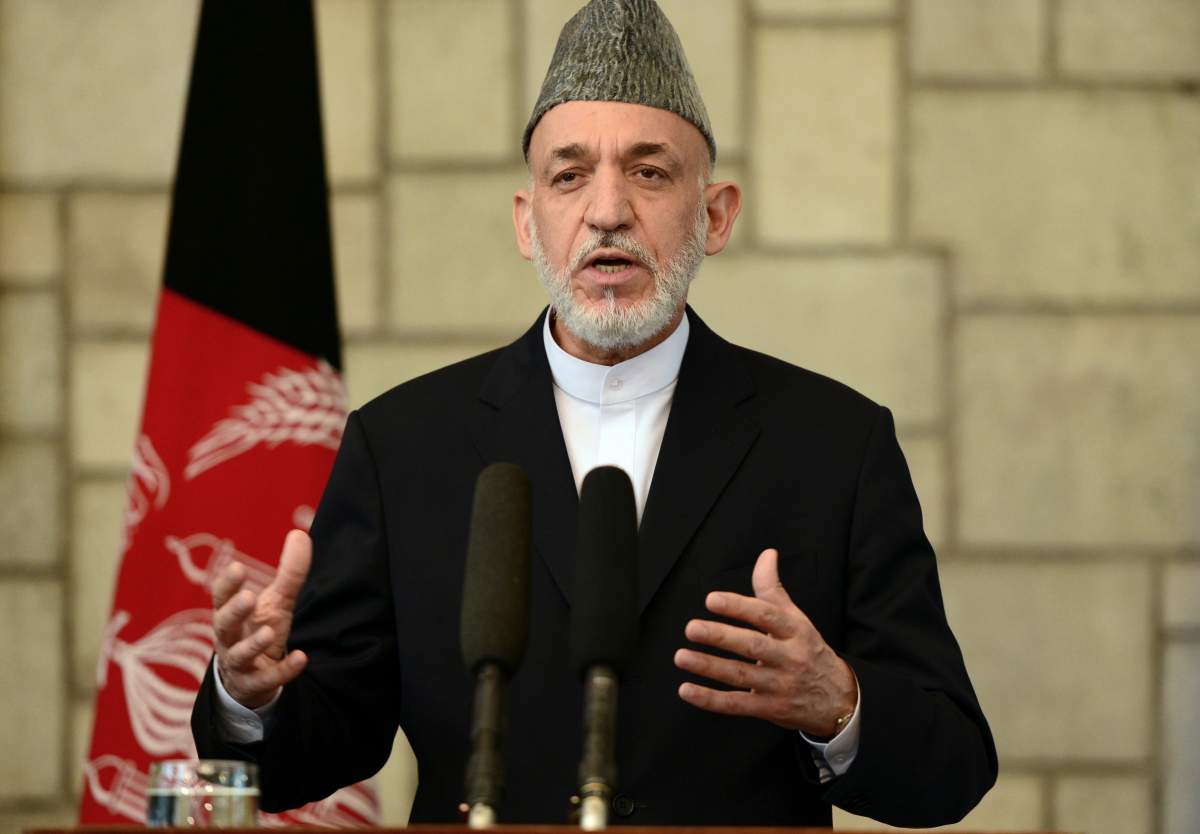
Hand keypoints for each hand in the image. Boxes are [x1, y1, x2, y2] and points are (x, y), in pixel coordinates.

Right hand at [212, 529, 311, 708]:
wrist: (251, 679)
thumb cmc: (258, 630)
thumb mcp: (275, 601)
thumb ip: (288, 572)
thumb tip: (300, 534)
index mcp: (229, 615)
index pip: (221, 597)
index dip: (227, 584)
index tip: (238, 568)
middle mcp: (229, 638)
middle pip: (223, 625)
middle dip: (234, 611)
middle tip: (248, 597)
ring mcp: (240, 663)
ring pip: (239, 655)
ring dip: (253, 643)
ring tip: (268, 631)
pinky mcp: (255, 684)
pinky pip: (267, 679)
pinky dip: (284, 670)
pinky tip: (302, 658)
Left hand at [674, 548, 857, 736]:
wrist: (839, 699)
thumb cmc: (808, 650)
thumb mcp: (796, 618)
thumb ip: (773, 589)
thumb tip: (766, 554)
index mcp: (795, 631)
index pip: (766, 616)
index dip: (739, 606)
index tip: (712, 599)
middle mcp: (789, 658)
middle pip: (753, 646)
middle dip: (720, 637)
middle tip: (691, 628)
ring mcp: (780, 686)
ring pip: (741, 675)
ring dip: (709, 667)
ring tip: (682, 656)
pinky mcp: (770, 709)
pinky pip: (737, 705)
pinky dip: (710, 700)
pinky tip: (687, 690)